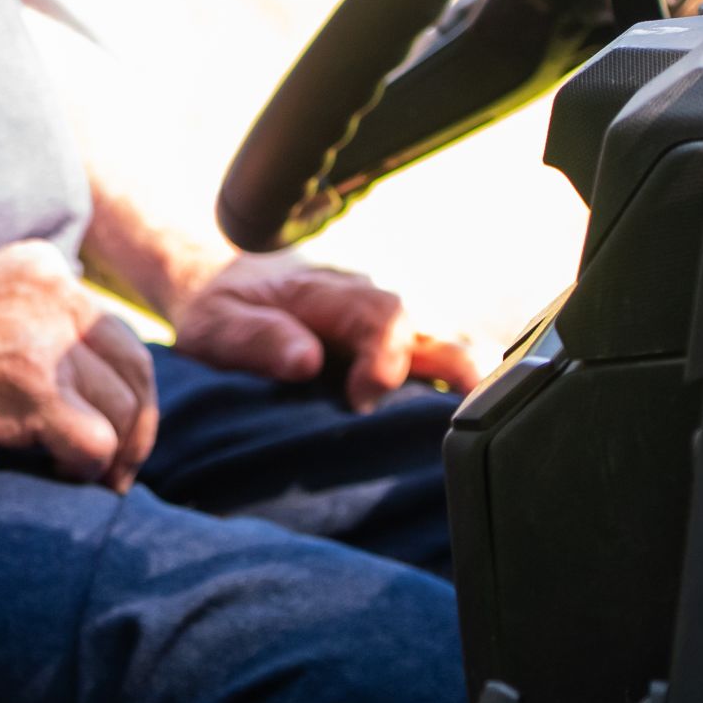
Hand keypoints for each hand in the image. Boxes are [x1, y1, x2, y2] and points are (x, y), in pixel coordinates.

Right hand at [0, 241, 159, 488]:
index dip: (121, 388)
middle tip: (119, 471)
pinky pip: (96, 442)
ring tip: (85, 480)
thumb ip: (38, 321)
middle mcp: (51, 289)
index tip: (108, 428)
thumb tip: (104, 379)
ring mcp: (39, 337)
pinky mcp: (26, 388)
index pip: (114, 331)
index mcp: (41, 264)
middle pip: (135, 366)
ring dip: (114, 456)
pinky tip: (57, 475)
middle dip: (137, 426)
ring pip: (122, 408)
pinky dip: (86, 470)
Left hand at [167, 250, 477, 410]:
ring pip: (446, 343)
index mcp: (329, 294)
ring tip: (486, 421)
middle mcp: (370, 303)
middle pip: (432, 329)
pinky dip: (456, 385)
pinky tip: (471, 421)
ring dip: (466, 379)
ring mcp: (386, 325)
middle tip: (461, 414)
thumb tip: (306, 360)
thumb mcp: (216, 324)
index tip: (363, 398)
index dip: (384, 357)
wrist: (220, 281)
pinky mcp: (392, 346)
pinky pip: (437, 359)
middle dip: (453, 369)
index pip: (380, 315)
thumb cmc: (220, 309)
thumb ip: (256, 338)